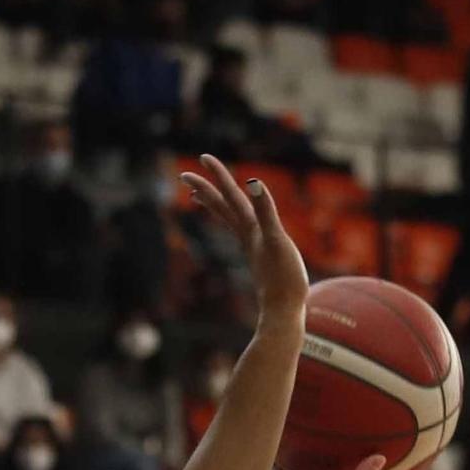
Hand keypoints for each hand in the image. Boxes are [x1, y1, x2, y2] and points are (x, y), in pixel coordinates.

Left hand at [180, 155, 307, 321]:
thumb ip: (264, 210)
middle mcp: (246, 235)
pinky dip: (234, 221)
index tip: (203, 158)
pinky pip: (242, 232)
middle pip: (221, 207)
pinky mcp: (259, 256)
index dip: (217, 175)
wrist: (284, 311)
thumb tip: (251, 182)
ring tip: (197, 196)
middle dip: (205, 188)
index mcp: (250, 228)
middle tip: (185, 175)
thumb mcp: (276, 239)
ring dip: (213, 205)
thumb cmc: (283, 278)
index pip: (229, 196)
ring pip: (228, 220)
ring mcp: (251, 246)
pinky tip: (236, 222)